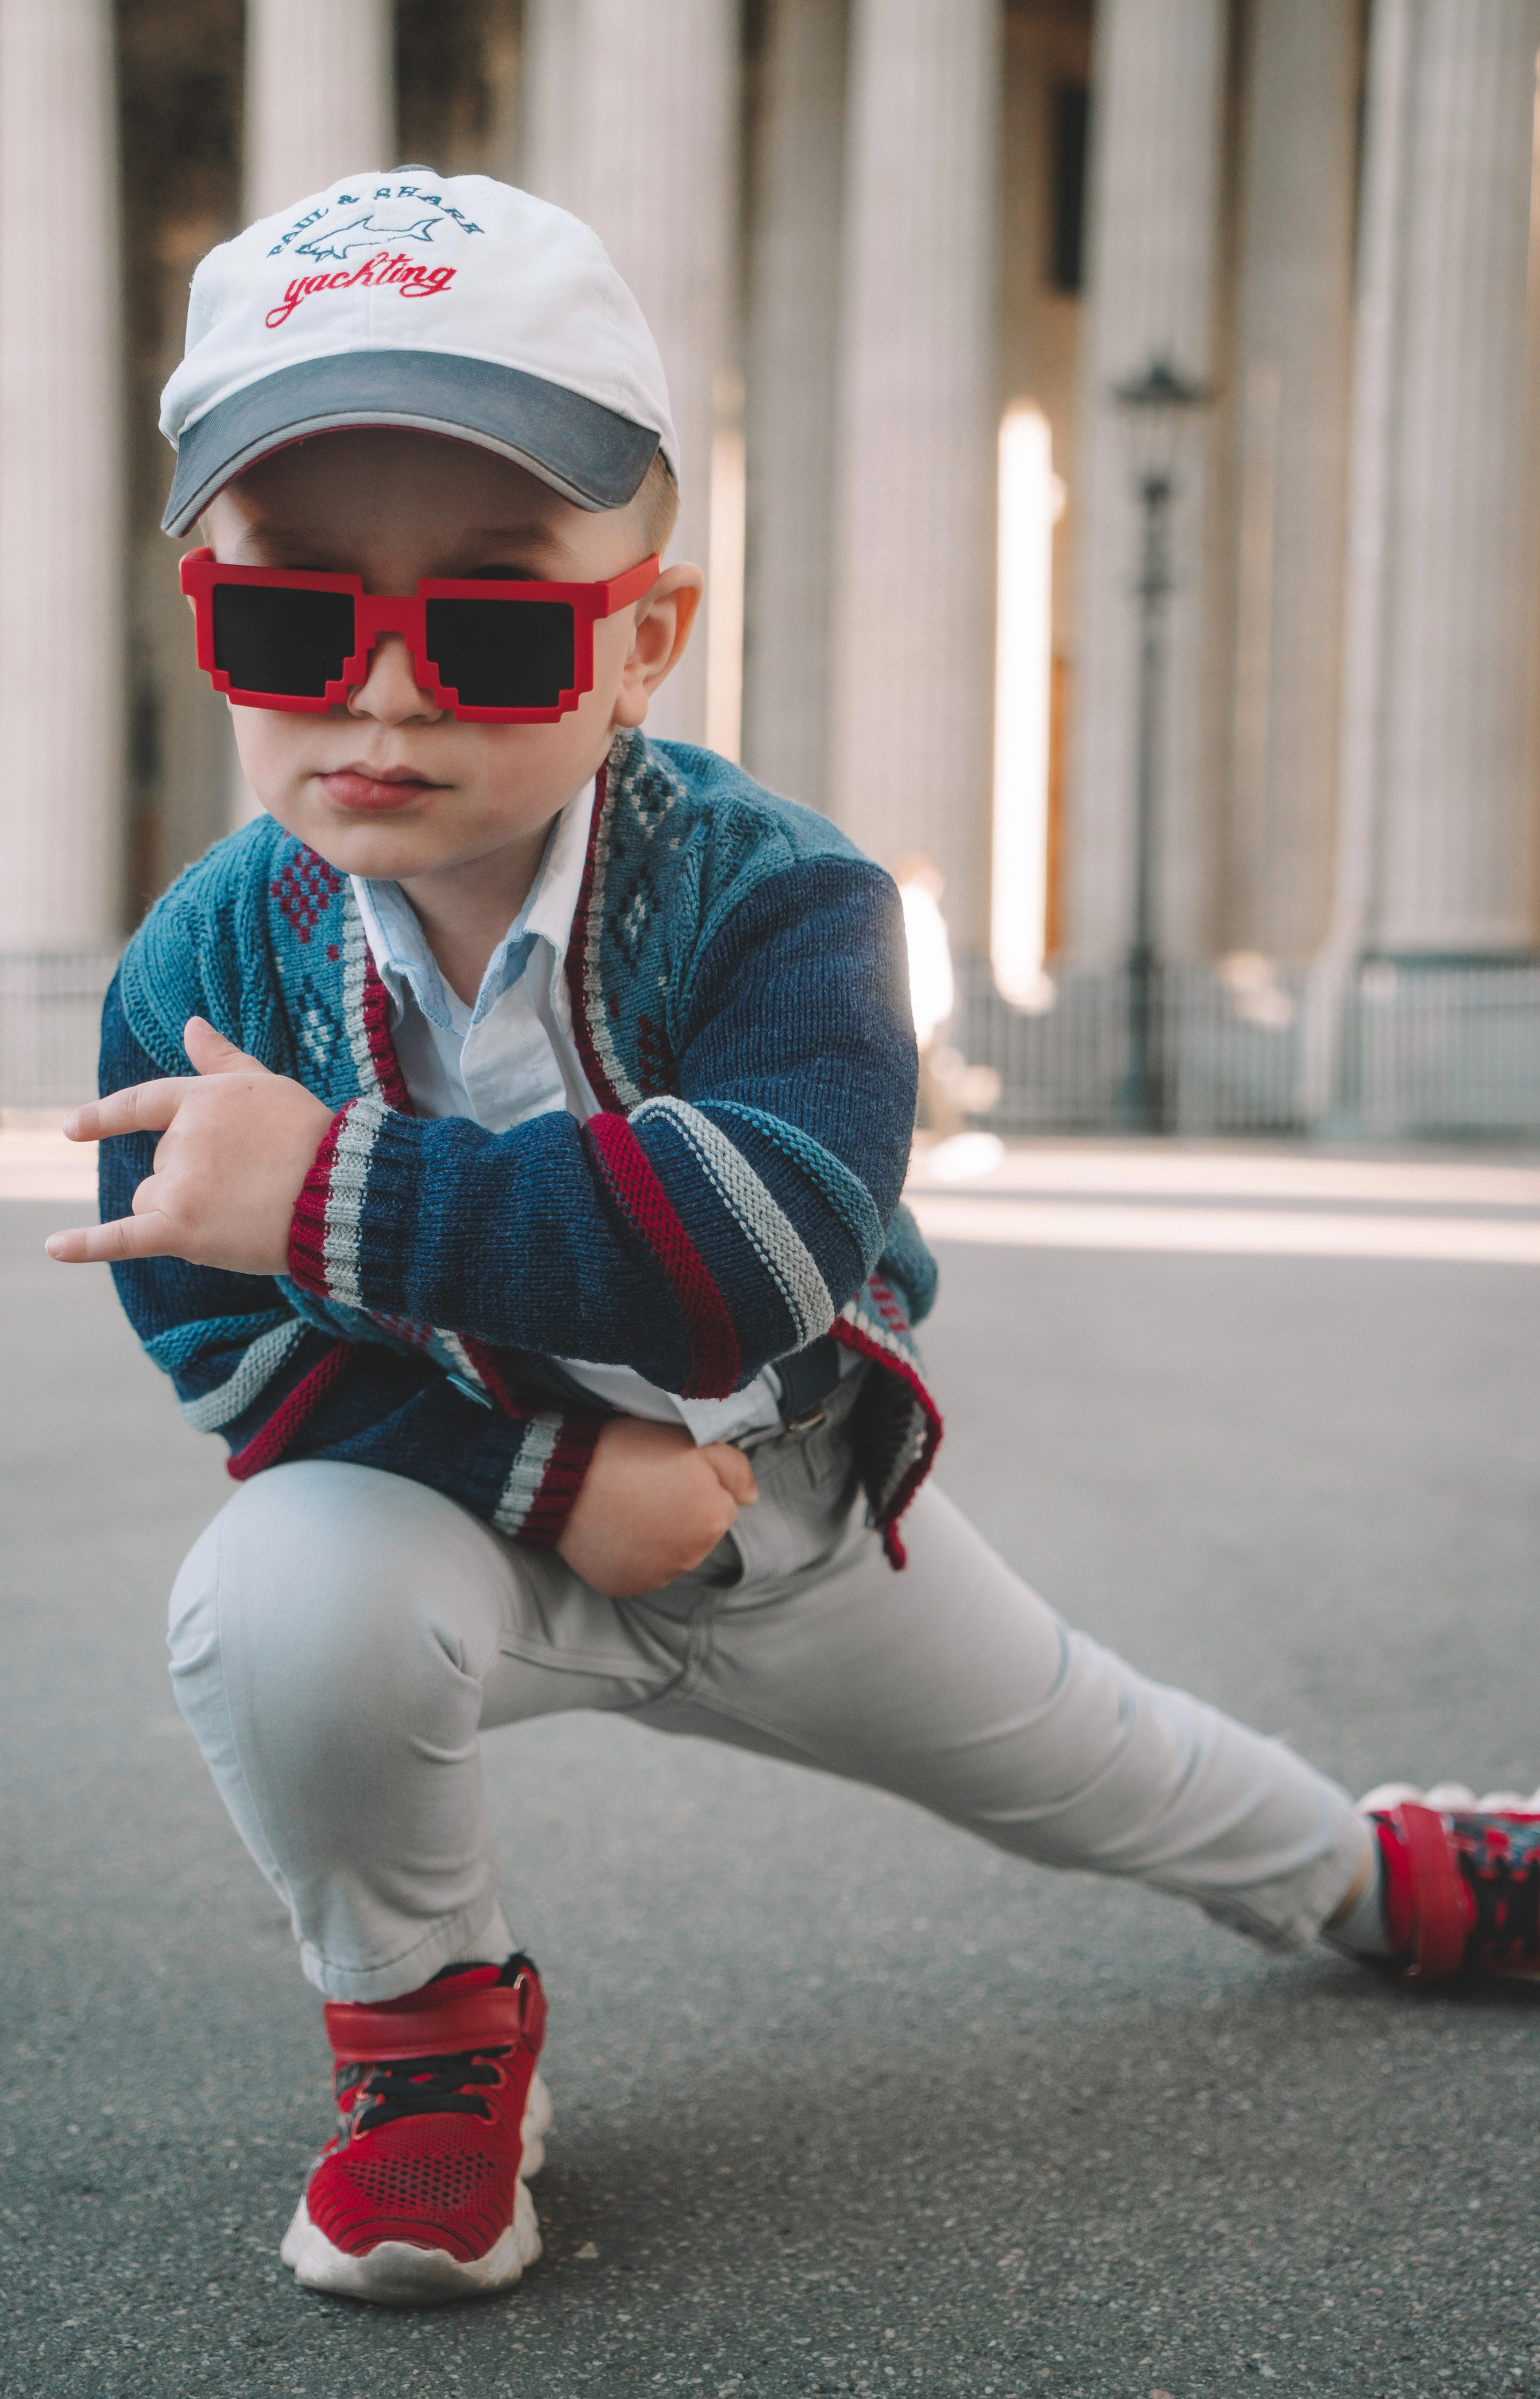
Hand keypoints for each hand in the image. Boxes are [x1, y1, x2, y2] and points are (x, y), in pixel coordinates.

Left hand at [45, 1016, 335, 1273]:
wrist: (342, 1190)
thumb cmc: (313, 1136)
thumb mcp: (266, 1086)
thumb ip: (221, 1059)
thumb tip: (190, 1023)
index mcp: (200, 1099)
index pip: (143, 1104)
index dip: (106, 1116)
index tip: (73, 1128)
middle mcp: (183, 1138)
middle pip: (161, 1167)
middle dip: (194, 1180)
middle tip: (251, 1185)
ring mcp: (180, 1184)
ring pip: (154, 1203)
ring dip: (185, 1213)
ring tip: (242, 1213)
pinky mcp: (181, 1229)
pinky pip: (123, 1238)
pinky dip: (86, 1246)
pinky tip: (54, 1247)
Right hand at [556, 1415, 758, 1598]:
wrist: (566, 1477)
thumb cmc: (628, 1451)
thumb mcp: (690, 1441)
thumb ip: (733, 1467)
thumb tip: (752, 1498)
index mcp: (714, 1519)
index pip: (720, 1502)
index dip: (695, 1483)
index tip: (667, 1470)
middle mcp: (692, 1557)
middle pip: (696, 1530)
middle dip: (679, 1511)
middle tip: (645, 1485)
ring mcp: (657, 1575)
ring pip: (669, 1551)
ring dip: (656, 1533)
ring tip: (625, 1504)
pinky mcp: (626, 1585)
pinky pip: (638, 1569)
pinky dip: (630, 1553)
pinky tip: (612, 1527)